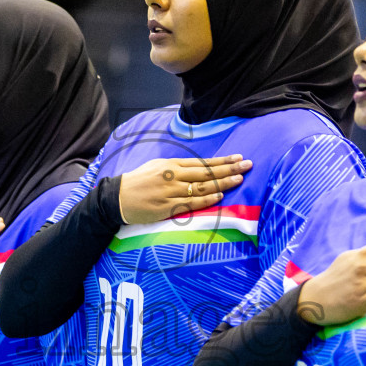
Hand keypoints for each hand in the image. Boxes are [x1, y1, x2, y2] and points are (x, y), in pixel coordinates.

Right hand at [116, 155, 251, 225]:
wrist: (117, 198)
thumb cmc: (138, 182)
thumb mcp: (157, 167)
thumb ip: (177, 168)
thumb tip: (199, 168)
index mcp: (171, 165)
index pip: (203, 163)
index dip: (222, 161)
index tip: (238, 157)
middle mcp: (173, 176)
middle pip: (207, 173)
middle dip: (229, 169)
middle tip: (247, 165)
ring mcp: (171, 192)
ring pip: (202, 188)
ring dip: (223, 183)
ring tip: (239, 179)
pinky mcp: (167, 208)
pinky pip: (191, 203)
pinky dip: (206, 200)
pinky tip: (220, 196)